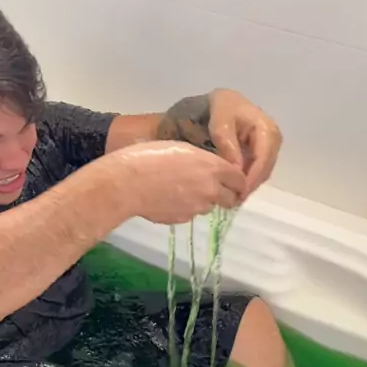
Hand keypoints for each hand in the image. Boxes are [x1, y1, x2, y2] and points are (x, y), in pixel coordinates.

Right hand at [112, 141, 245, 224]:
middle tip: (214, 188)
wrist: (126, 184)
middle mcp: (210, 189)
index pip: (240, 179)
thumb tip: (208, 167)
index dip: (237, 180)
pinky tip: (170, 198)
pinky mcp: (183, 219)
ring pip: (210, 206)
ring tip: (184, 190)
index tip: (232, 180)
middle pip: (231, 199)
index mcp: (213, 167)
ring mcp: (197, 207)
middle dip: (226, 194)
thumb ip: (202, 159)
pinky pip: (191, 213)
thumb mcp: (181, 147)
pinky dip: (186, 207)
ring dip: (204, 200)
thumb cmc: (149, 156)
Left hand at [157, 90, 281, 199]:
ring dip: (249, 185)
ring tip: (233, 198)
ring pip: (263, 172)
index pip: (263, 158)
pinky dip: (248, 180)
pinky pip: (258, 170)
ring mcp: (269, 146)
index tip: (238, 192)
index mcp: (266, 128)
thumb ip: (227, 144)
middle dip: (251, 185)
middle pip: (265, 168)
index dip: (252, 177)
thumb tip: (237, 169)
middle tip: (234, 200)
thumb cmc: (219, 110)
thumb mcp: (220, 122)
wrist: (218, 104)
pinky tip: (235, 189)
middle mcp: (273, 138)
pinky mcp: (263, 152)